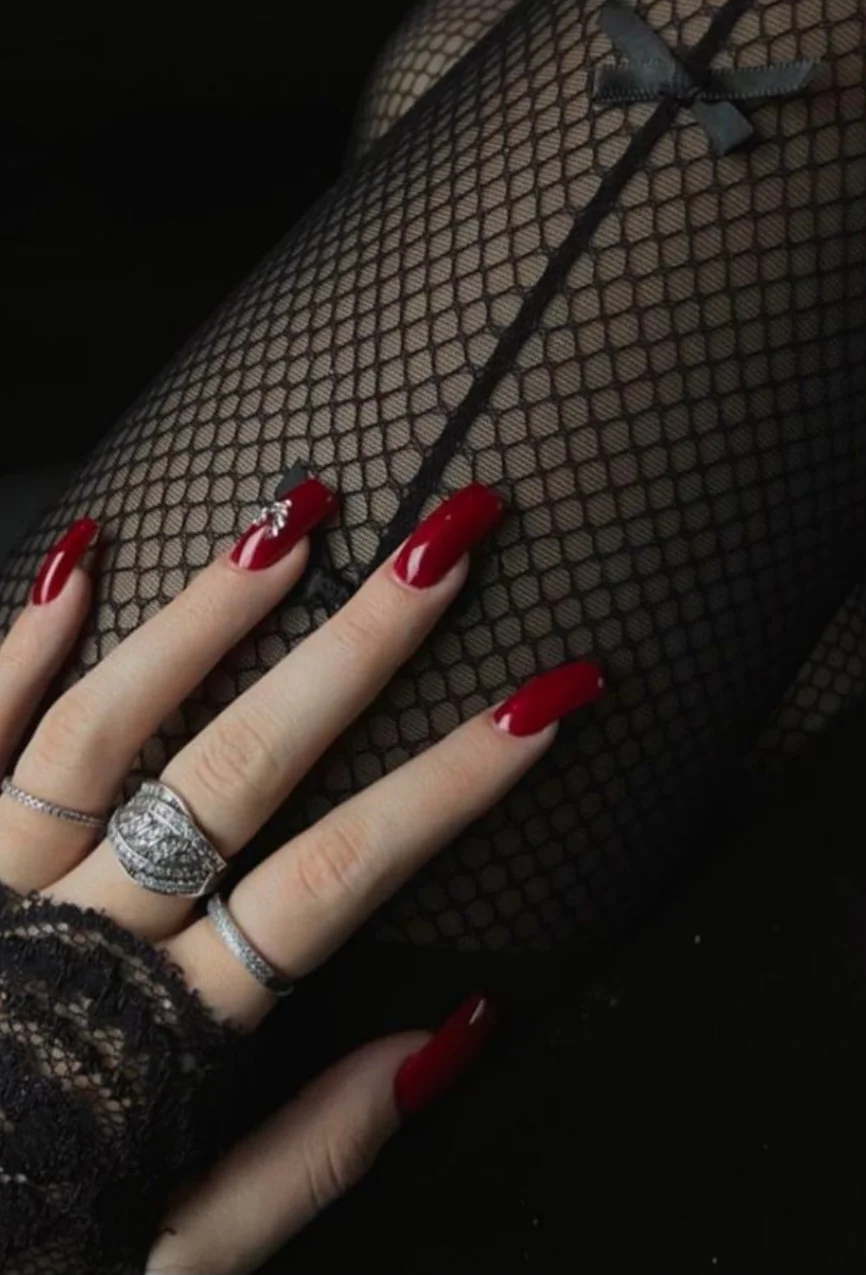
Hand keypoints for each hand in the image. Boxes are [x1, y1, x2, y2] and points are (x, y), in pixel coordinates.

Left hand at [0, 481, 602, 1273]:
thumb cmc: (23, 1250)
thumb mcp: (174, 1257)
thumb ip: (308, 1158)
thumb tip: (454, 1035)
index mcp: (153, 1030)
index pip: (334, 878)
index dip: (450, 785)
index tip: (546, 700)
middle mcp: (73, 934)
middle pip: (238, 767)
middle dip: (355, 649)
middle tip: (444, 543)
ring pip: (107, 727)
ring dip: (206, 618)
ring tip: (294, 519)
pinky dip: (23, 645)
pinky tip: (83, 557)